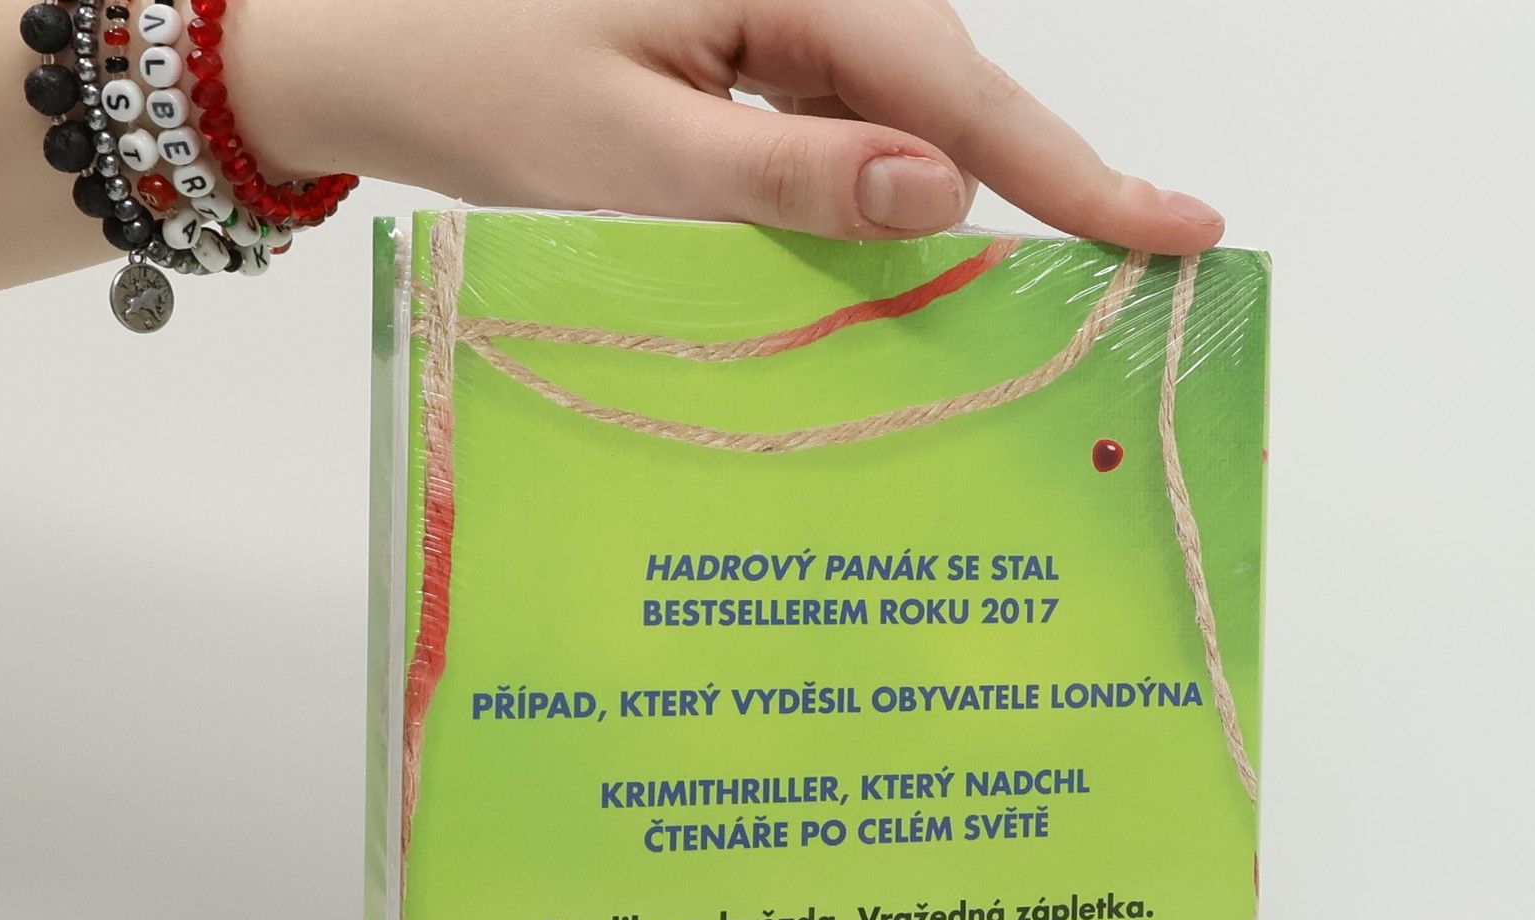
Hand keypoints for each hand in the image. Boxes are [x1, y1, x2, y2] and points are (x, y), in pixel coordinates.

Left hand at [234, 0, 1223, 252]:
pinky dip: (860, 183)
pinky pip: (834, 112)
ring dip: (934, 194)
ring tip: (1004, 278)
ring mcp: (767, 0)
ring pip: (896, 104)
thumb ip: (787, 175)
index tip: (1180, 229)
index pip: (959, 87)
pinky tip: (872, 243)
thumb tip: (942, 190)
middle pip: (947, 87)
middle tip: (1124, 273)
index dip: (1076, 170)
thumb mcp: (626, 151)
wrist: (354, 35)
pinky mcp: (739, 36)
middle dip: (1021, 186)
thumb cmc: (464, 77)